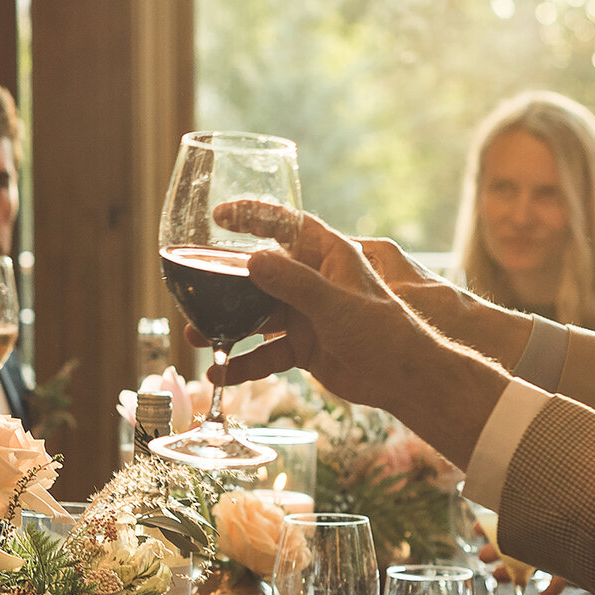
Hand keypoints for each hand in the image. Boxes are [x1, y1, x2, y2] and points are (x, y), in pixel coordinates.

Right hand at [202, 201, 508, 463]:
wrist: (403, 379)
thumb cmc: (384, 332)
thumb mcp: (336, 304)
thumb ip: (294, 284)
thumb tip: (252, 260)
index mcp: (328, 256)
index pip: (286, 224)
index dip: (253, 215)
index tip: (220, 215)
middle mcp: (313, 281)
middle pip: (260, 273)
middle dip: (225, 283)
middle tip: (191, 287)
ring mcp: (305, 314)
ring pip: (255, 316)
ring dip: (226, 326)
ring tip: (195, 337)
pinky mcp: (303, 346)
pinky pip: (265, 352)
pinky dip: (243, 363)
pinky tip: (220, 373)